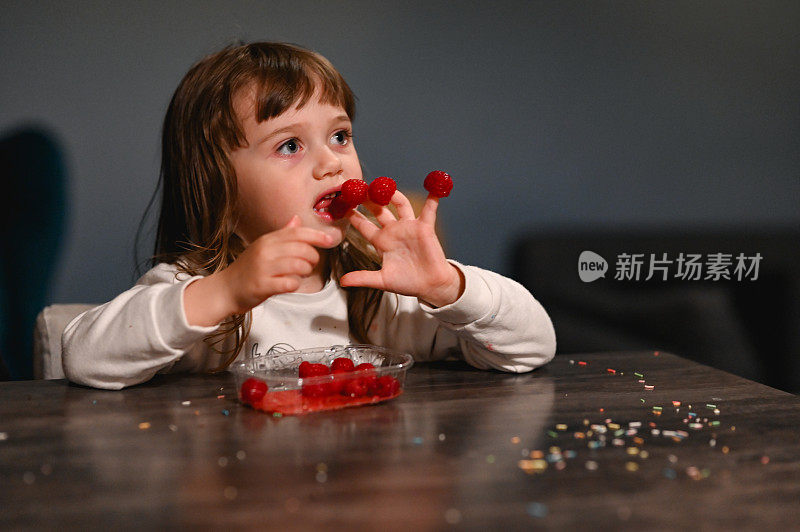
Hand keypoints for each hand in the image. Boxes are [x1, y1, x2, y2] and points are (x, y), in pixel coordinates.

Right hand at [184, 216, 331, 325]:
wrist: (225, 289)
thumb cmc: (248, 269)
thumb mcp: (263, 247)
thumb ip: (282, 234)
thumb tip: (297, 219)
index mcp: (267, 240)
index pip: (297, 232)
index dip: (316, 235)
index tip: (330, 240)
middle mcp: (265, 251)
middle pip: (302, 249)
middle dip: (313, 258)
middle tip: (310, 265)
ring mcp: (263, 268)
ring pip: (299, 266)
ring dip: (305, 272)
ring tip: (299, 275)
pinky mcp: (262, 285)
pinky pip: (290, 283)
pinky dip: (295, 285)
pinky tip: (290, 285)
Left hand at [340, 191, 464, 307]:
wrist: (429, 286)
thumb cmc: (406, 282)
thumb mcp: (382, 280)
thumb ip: (362, 278)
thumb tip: (342, 282)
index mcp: (381, 241)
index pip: (363, 225)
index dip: (353, 214)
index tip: (342, 202)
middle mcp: (393, 230)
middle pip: (379, 209)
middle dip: (369, 198)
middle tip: (359, 186)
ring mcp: (409, 227)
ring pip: (400, 204)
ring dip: (393, 193)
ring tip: (384, 184)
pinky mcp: (425, 228)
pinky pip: (429, 210)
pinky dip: (432, 198)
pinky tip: (433, 188)